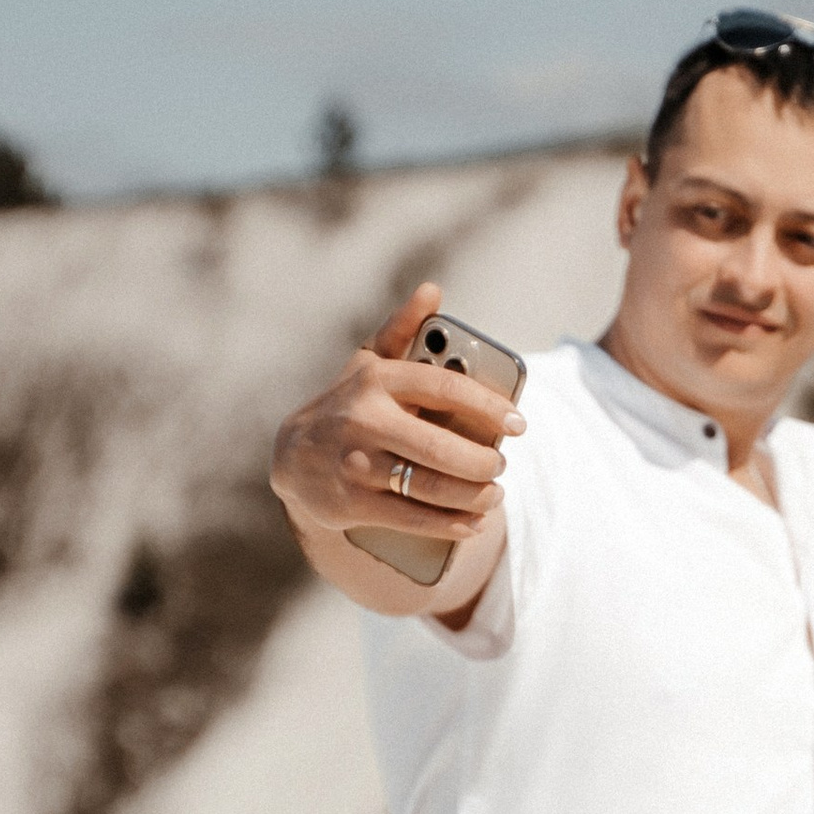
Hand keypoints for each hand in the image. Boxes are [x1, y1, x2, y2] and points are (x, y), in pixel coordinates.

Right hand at [270, 284, 524, 549]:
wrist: (294, 456)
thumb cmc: (349, 403)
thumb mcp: (369, 363)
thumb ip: (404, 329)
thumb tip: (432, 290)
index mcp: (377, 379)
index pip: (444, 389)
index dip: (488, 406)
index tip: (519, 423)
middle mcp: (364, 419)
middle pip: (441, 448)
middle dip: (483, 462)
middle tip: (500, 465)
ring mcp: (356, 464)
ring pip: (430, 487)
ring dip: (473, 496)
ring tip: (493, 494)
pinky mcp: (351, 503)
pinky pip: (413, 518)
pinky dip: (451, 523)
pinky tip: (473, 521)